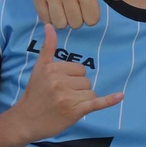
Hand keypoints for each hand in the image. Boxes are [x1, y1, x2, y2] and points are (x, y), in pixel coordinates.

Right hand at [8, 22, 123, 140]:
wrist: (25, 121)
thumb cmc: (34, 94)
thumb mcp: (38, 68)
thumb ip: (47, 47)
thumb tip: (50, 26)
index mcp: (52, 69)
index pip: (79, 69)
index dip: (72, 78)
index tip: (59, 86)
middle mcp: (60, 82)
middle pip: (86, 81)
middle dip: (77, 90)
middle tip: (60, 97)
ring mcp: (68, 98)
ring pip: (91, 93)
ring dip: (82, 100)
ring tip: (65, 105)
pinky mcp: (75, 112)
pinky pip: (96, 103)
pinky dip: (109, 100)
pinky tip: (120, 95)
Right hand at [33, 0, 131, 27]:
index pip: (91, 20)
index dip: (91, 16)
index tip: (87, 6)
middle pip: (76, 24)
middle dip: (77, 19)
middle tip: (75, 7)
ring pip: (61, 25)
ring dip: (64, 21)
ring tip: (64, 9)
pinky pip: (46, 20)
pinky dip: (50, 18)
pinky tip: (54, 8)